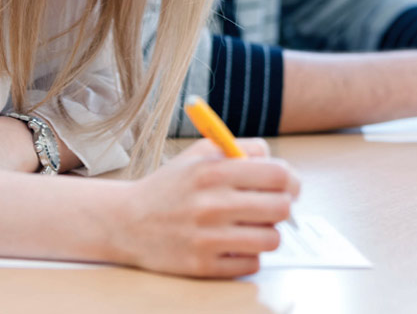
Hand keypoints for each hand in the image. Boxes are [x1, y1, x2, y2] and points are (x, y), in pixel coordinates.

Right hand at [108, 138, 298, 277]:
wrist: (126, 222)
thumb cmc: (170, 187)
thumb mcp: (200, 154)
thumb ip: (242, 149)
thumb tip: (281, 165)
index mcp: (213, 172)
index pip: (278, 175)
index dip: (290, 181)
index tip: (288, 186)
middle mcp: (211, 205)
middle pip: (281, 208)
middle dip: (282, 207)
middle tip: (271, 208)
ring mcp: (207, 238)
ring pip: (272, 239)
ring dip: (267, 233)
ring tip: (251, 227)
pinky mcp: (203, 266)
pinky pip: (252, 263)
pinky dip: (249, 254)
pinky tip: (234, 244)